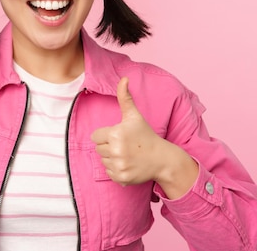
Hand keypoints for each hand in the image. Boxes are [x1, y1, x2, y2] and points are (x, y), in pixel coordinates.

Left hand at [91, 77, 197, 197]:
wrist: (162, 159)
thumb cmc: (145, 135)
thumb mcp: (134, 116)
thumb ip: (125, 97)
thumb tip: (124, 78)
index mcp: (115, 134)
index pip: (95, 136)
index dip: (106, 135)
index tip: (119, 136)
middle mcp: (116, 151)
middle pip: (98, 149)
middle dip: (109, 146)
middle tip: (124, 145)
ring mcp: (119, 165)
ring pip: (103, 161)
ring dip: (111, 158)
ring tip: (127, 154)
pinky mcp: (121, 178)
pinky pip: (109, 172)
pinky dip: (116, 170)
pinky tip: (128, 164)